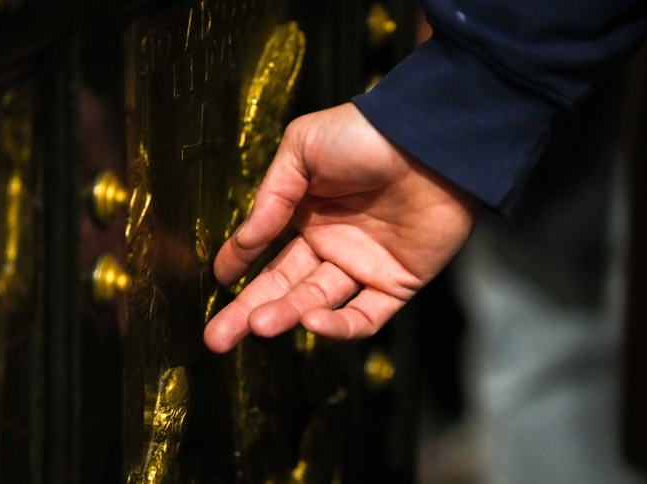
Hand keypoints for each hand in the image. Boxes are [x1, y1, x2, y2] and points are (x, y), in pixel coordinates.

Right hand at [204, 103, 479, 352]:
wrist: (430, 141)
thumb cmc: (365, 134)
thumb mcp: (303, 148)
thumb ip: (271, 196)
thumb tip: (244, 239)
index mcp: (307, 211)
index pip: (268, 250)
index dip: (240, 265)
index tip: (217, 280)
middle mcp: (332, 243)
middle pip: (285, 286)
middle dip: (248, 312)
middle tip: (216, 339)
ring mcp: (363, 265)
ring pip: (317, 302)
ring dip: (287, 316)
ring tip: (259, 326)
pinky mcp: (397, 284)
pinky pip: (365, 316)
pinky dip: (339, 327)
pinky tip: (312, 321)